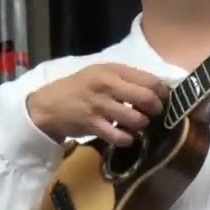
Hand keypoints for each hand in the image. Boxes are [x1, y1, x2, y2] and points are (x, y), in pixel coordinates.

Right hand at [26, 63, 167, 146]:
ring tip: (136, 124)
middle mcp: (106, 85)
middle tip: (151, 113)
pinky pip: (120, 137)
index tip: (160, 98)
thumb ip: (125, 78)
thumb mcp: (99, 73)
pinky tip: (123, 136)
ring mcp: (99, 106)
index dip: (161, 92)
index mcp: (111, 70)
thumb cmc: (78, 88)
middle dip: (155, 109)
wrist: (48, 105)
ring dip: (141, 125)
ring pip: (136, 120)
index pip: (150, 80)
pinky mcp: (93, 125)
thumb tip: (157, 89)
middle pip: (147, 99)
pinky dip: (127, 139)